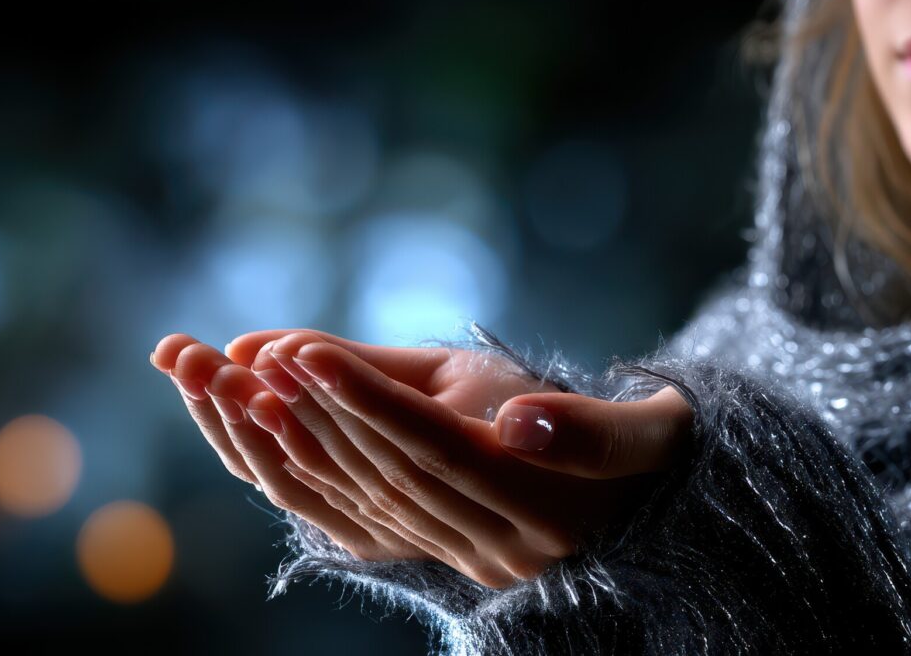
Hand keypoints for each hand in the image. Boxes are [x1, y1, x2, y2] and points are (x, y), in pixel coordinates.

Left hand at [153, 329, 694, 588]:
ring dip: (300, 442)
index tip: (306, 351)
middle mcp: (500, 547)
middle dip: (317, 414)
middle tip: (254, 356)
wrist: (665, 516)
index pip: (441, 449)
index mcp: (549, 512)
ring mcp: (470, 558)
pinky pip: (365, 518)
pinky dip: (314, 473)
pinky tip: (272, 431)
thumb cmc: (653, 451)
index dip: (372, 400)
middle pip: (392, 476)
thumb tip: (521, 420)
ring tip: (244, 384)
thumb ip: (590, 430)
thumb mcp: (648, 430)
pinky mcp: (449, 555)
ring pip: (367, 499)